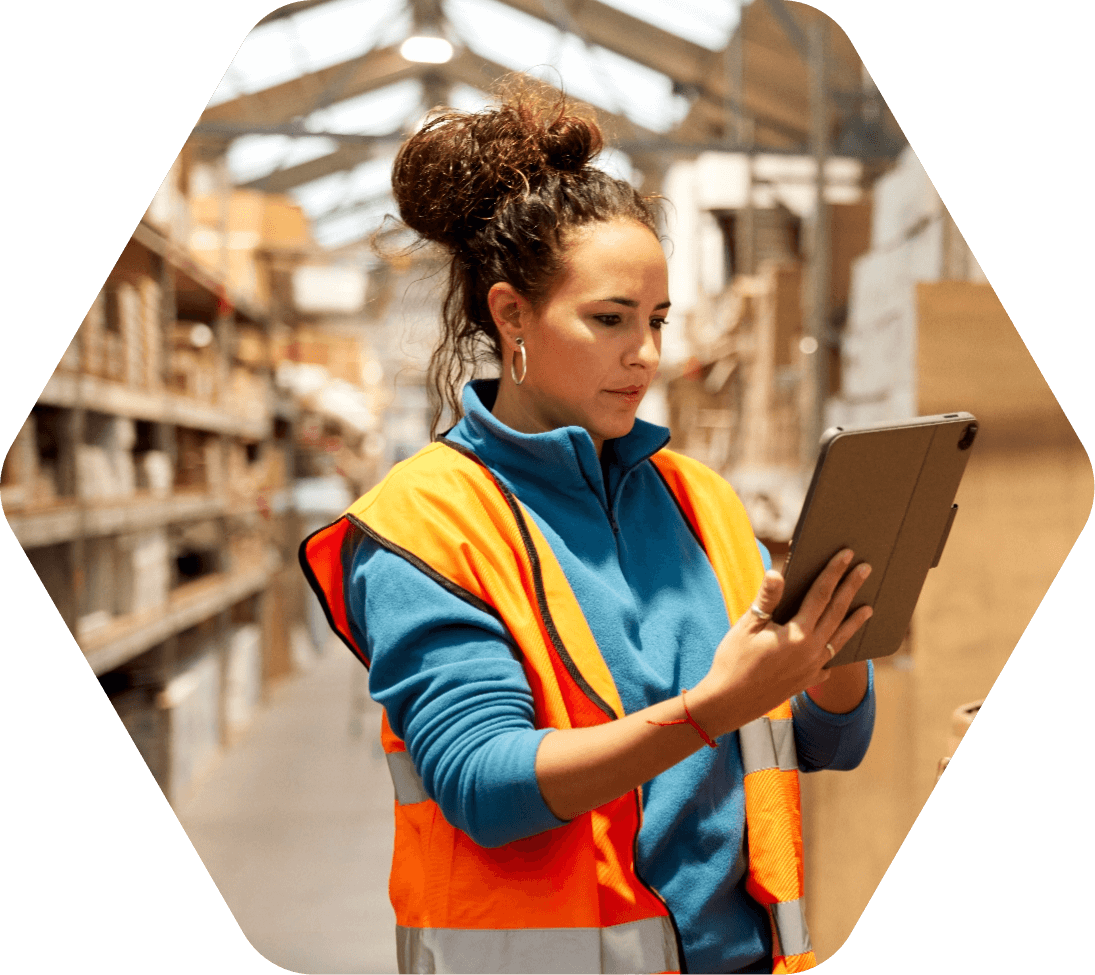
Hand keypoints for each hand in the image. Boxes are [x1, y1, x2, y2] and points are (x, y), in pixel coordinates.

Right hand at [690, 549, 873, 736]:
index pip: (821, 595)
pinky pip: (830, 663)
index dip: (833, 572)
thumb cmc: (733, 661)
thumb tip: (778, 573)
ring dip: (854, 622)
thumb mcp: (747, 626)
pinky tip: (838, 648)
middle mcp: (812, 651)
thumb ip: (767, 599)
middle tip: (866, 569)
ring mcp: (812, 669)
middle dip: (851, 588)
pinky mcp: (806, 681)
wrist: (729, 704)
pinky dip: (837, 652)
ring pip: (840, 639)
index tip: (846, 555)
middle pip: (837, 613)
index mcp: (798, 634)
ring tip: (868, 608)